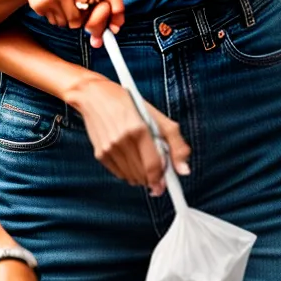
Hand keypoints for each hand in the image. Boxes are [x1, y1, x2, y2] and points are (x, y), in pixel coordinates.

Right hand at [20, 0, 123, 46]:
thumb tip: (116, 25)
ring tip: (67, 6)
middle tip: (86, 16)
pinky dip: (61, 20)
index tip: (115, 27)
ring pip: (77, 22)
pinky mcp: (46, 2)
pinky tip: (56, 7)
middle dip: (93, 20)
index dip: (117, 8)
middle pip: (96, 11)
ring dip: (74, 21)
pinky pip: (61, 23)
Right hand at [65, 73, 189, 194]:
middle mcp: (122, 140)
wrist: (96, 96)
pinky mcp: (100, 154)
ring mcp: (109, 149)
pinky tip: (131, 158)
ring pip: (131, 178)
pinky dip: (129, 172)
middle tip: (157, 165)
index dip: (162, 179)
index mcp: (139, 129)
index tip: (166, 185)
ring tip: (143, 158)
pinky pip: (120, 175)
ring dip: (141, 175)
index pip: (153, 165)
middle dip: (153, 175)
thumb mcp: (158, 117)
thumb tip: (184, 170)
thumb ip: (176, 143)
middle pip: (143, 175)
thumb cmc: (129, 104)